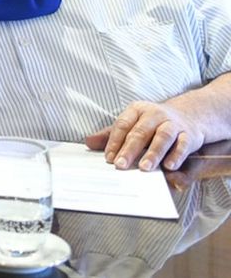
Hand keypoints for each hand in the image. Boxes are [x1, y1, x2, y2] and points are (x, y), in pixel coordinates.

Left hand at [85, 100, 205, 171]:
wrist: (188, 116)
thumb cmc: (151, 124)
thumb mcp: (131, 125)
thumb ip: (110, 135)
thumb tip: (88, 142)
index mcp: (137, 110)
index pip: (122, 125)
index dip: (114, 142)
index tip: (109, 158)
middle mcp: (155, 114)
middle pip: (140, 132)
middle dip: (129, 149)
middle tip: (121, 165)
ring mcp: (173, 124)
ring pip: (162, 137)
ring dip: (153, 153)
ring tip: (144, 167)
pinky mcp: (189, 135)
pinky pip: (183, 144)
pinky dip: (176, 155)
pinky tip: (169, 166)